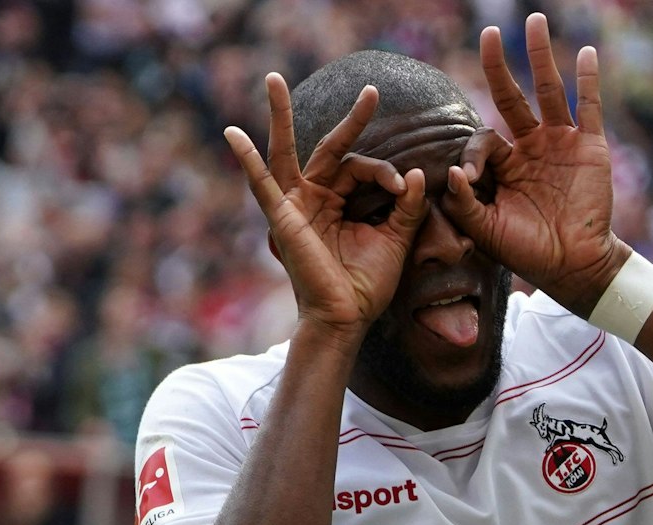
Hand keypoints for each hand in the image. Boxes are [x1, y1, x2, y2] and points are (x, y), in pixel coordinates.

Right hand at [224, 77, 427, 337]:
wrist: (346, 318)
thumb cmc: (365, 285)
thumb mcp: (395, 239)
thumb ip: (406, 206)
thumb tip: (419, 172)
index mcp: (340, 201)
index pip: (363, 168)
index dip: (385, 173)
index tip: (403, 188)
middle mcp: (315, 197)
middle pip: (331, 148)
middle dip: (351, 120)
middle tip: (373, 90)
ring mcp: (296, 205)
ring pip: (286, 152)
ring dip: (280, 116)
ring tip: (273, 79)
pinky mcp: (283, 218)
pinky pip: (262, 185)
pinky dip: (247, 161)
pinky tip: (233, 135)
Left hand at [442, 14, 626, 317]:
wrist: (572, 267)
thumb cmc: (527, 252)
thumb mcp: (485, 231)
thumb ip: (465, 204)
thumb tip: (452, 173)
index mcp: (505, 165)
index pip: (483, 138)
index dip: (472, 152)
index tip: (468, 177)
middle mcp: (532, 147)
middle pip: (512, 96)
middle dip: (498, 65)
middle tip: (488, 33)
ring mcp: (562, 143)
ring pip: (549, 90)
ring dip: (541, 56)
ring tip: (534, 20)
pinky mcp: (590, 148)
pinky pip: (590, 108)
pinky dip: (589, 81)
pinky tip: (586, 53)